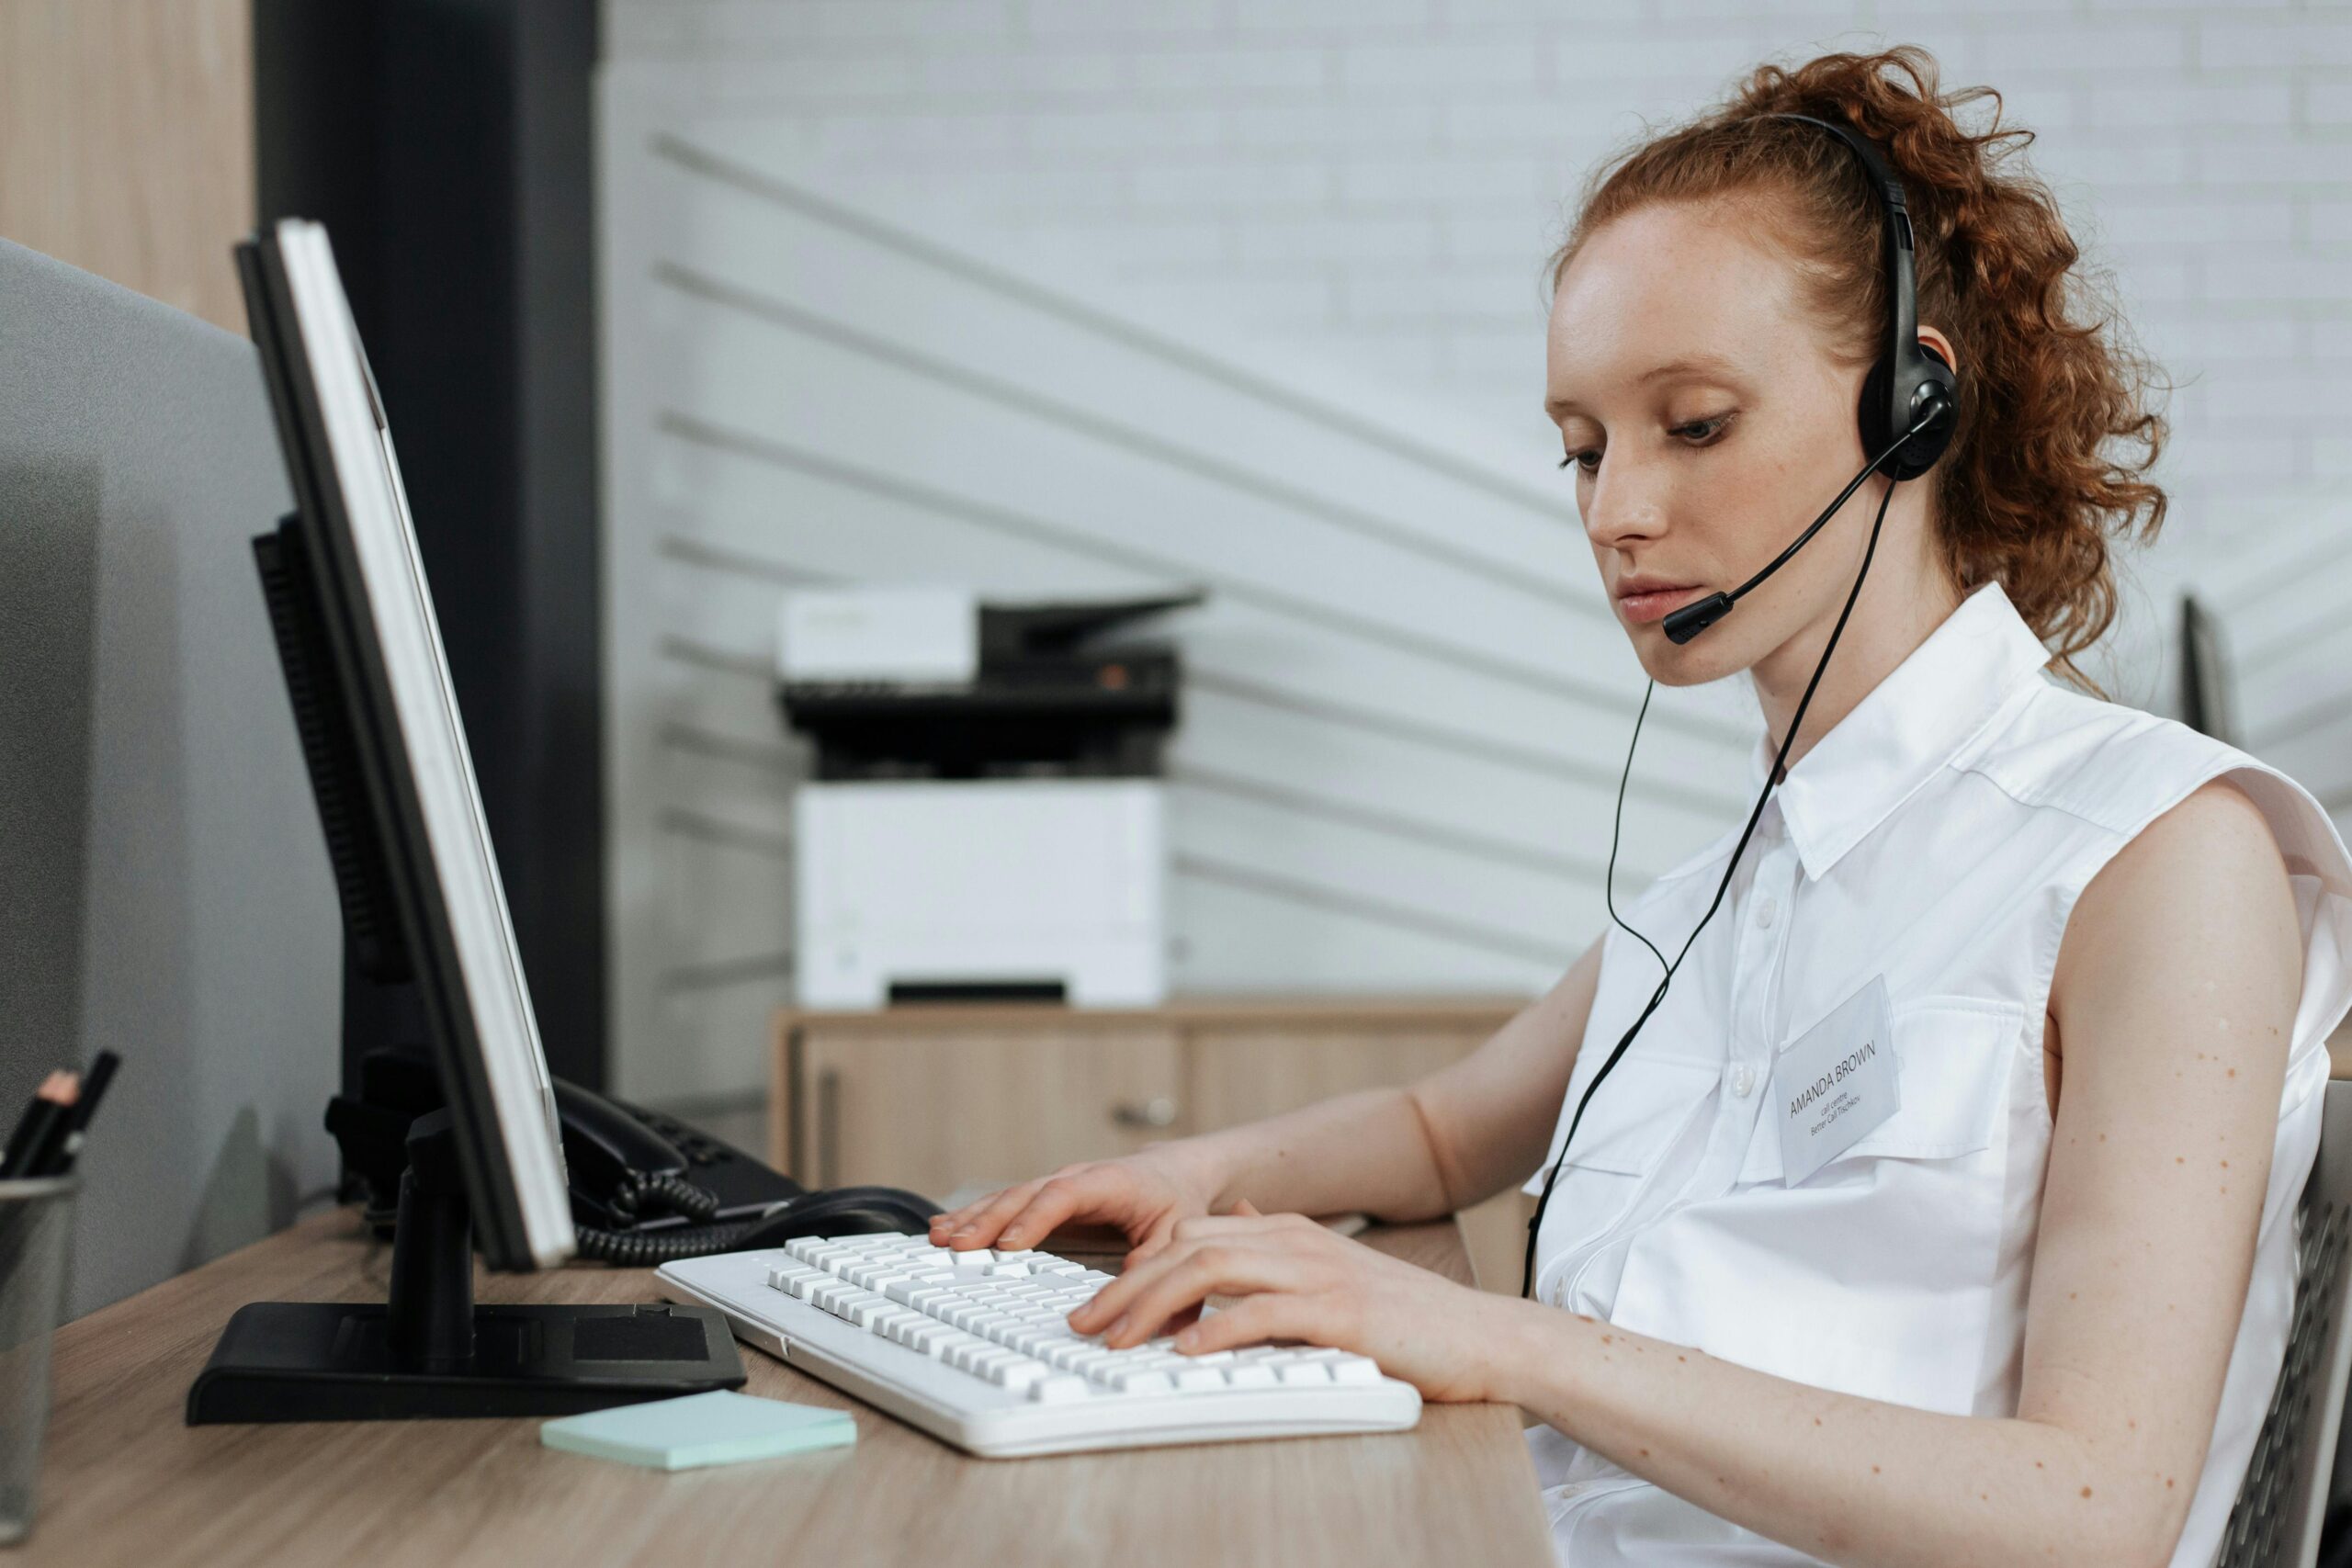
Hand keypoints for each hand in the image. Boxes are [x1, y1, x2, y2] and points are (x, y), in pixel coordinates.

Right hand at [926, 1144, 1218, 1266]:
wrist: (1172, 1172)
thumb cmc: (1176, 1201)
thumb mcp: (1180, 1231)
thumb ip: (1161, 1261)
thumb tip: (1140, 1292)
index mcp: (1109, 1181)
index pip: (1066, 1195)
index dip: (1035, 1218)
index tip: (1008, 1244)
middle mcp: (1075, 1178)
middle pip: (1025, 1195)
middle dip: (989, 1220)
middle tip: (956, 1244)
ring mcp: (1055, 1185)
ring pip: (1008, 1197)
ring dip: (973, 1217)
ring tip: (938, 1236)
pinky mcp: (1043, 1198)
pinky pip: (1005, 1204)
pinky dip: (974, 1215)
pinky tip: (944, 1228)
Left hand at [1064, 1201, 1521, 1403]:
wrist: (1483, 1336)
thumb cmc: (1407, 1317)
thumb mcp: (1334, 1272)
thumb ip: (1282, 1249)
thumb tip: (1240, 1218)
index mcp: (1288, 1231)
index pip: (1189, 1235)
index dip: (1136, 1267)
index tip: (1099, 1305)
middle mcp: (1295, 1241)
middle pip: (1184, 1248)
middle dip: (1123, 1286)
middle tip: (1083, 1323)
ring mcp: (1317, 1272)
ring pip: (1208, 1271)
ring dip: (1150, 1306)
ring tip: (1115, 1339)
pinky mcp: (1338, 1312)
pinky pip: (1259, 1314)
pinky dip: (1213, 1331)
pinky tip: (1183, 1352)